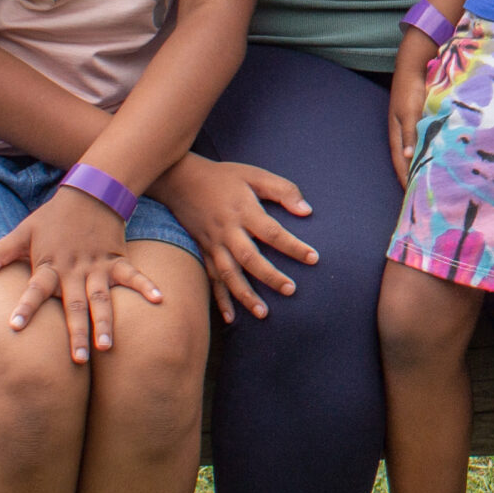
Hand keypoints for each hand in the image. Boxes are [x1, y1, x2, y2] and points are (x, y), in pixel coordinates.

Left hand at [0, 184, 162, 363]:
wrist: (89, 191)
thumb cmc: (52, 217)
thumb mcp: (22, 232)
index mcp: (50, 265)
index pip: (35, 289)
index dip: (25, 307)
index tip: (14, 328)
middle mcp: (74, 270)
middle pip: (74, 306)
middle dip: (75, 333)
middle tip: (76, 361)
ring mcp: (98, 266)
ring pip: (102, 299)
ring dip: (105, 323)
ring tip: (107, 347)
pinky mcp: (117, 259)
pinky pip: (133, 276)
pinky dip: (146, 287)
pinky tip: (160, 300)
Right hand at [150, 154, 317, 323]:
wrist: (180, 180)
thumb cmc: (224, 177)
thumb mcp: (254, 175)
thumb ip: (282, 190)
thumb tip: (307, 210)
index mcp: (244, 210)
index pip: (272, 232)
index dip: (293, 246)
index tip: (313, 258)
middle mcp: (228, 230)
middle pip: (249, 258)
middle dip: (270, 277)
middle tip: (291, 290)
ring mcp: (213, 243)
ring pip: (229, 274)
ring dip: (245, 295)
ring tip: (263, 313)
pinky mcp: (202, 252)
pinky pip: (211, 279)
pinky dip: (220, 299)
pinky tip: (231, 318)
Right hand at [388, 36, 436, 186]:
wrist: (413, 68)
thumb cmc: (410, 90)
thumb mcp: (410, 112)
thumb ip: (410, 133)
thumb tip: (408, 157)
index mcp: (397, 136)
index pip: (401, 164)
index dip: (406, 180)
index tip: (413, 198)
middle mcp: (404, 136)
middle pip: (408, 162)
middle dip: (415, 178)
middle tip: (425, 196)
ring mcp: (412, 130)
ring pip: (418, 154)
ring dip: (423, 167)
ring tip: (434, 184)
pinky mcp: (421, 123)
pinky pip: (426, 144)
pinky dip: (431, 154)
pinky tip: (440, 160)